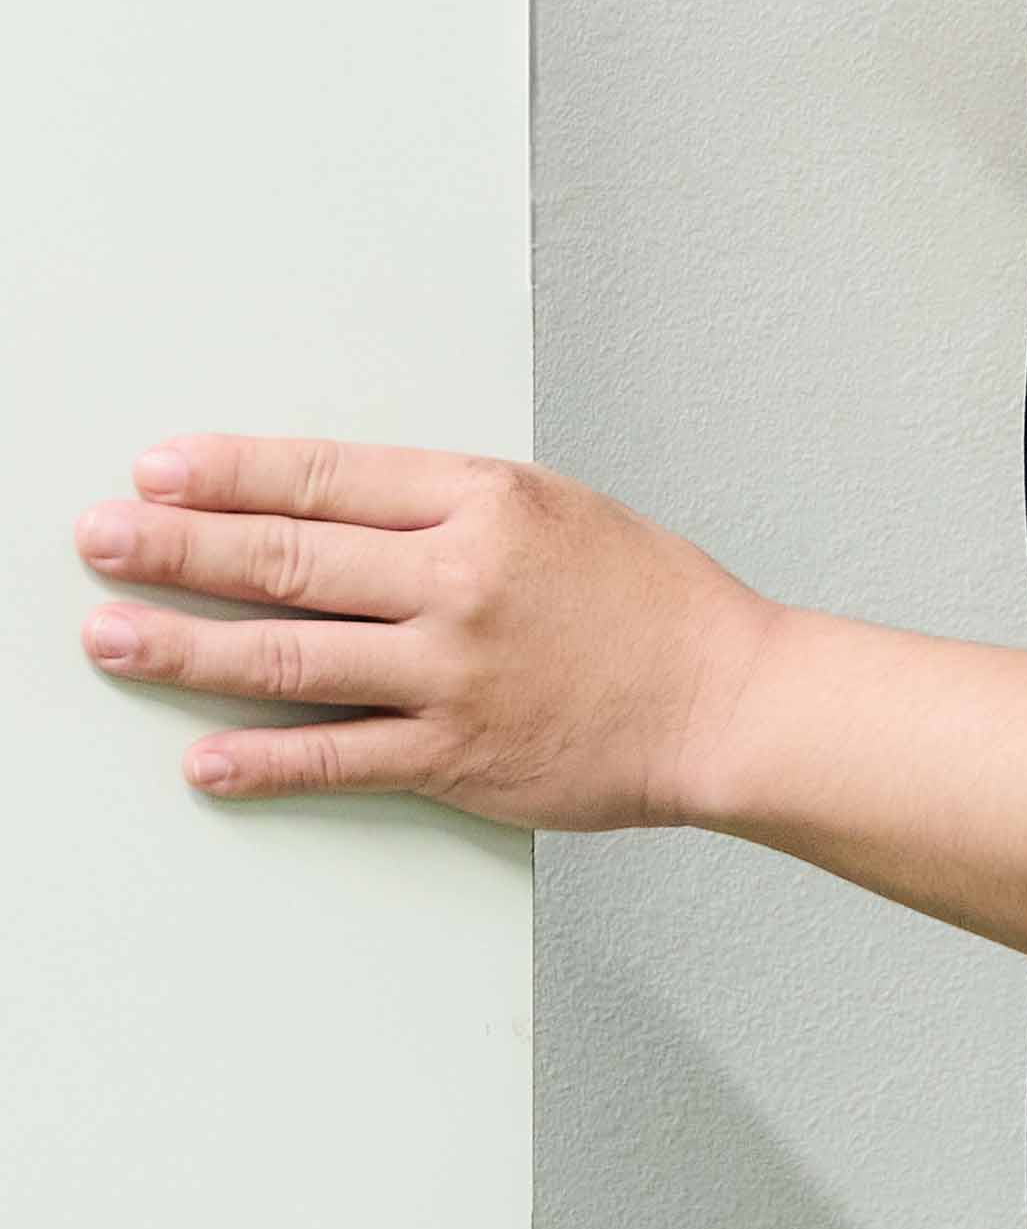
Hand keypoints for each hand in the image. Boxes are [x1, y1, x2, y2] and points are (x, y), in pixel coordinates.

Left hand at [74, 435, 776, 828]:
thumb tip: (322, 506)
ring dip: (186, 646)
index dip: (229, 472)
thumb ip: (440, 505)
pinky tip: (202, 759)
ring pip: (289, 656)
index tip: (158, 469)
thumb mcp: (549, 504)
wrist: (723, 695)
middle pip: (287, 558)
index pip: (325, 476)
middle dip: (176, 546)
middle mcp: (458, 580)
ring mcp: (452, 673)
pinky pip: (337, 757)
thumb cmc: (645, 595)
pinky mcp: (456, 757)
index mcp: (481, 499)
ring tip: (112, 637)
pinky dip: (261, 760)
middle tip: (101, 537)